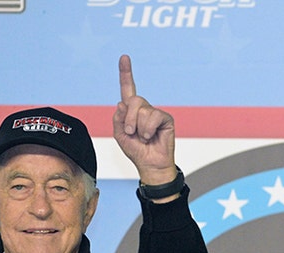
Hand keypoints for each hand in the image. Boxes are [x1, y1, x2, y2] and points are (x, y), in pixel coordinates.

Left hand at [113, 54, 177, 186]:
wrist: (150, 164)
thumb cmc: (136, 150)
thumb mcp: (119, 134)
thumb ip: (118, 117)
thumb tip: (124, 103)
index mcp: (131, 110)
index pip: (128, 88)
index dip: (126, 73)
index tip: (124, 57)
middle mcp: (143, 109)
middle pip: (133, 99)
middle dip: (129, 118)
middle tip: (130, 132)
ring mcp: (155, 113)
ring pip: (142, 110)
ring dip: (138, 127)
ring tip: (143, 137)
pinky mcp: (165, 118)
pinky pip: (153, 116)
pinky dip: (148, 129)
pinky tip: (151, 136)